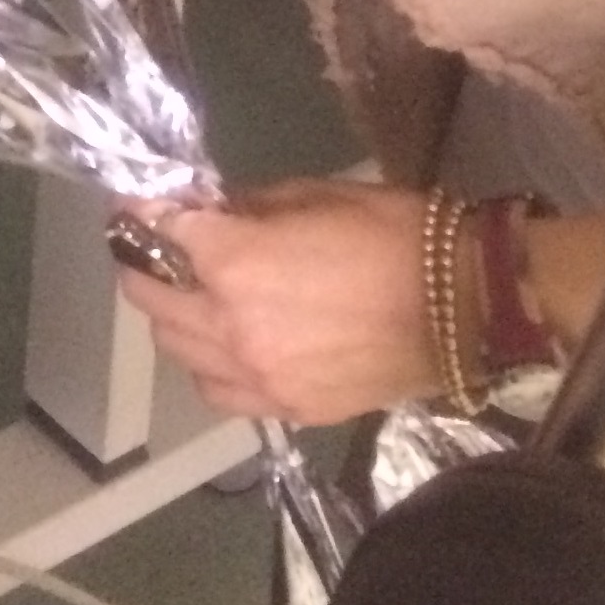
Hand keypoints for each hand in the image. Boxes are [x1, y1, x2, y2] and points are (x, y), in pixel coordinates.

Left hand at [113, 179, 438, 423]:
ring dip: (173, 318)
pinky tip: (227, 344)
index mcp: (235, 265)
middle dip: (145, 265)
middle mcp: (232, 327)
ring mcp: (258, 377)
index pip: (161, 233)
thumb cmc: (388, 234)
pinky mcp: (287, 409)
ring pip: (176, 351)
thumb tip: (206, 212)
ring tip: (193, 296)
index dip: (144, 213)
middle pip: (151, 298)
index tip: (142, 205)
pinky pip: (218, 391)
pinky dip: (207, 365)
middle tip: (157, 246)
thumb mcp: (310, 195)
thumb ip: (245, 208)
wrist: (463, 308)